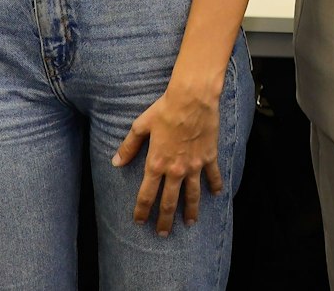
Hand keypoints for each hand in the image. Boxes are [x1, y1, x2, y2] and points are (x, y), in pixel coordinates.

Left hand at [112, 78, 223, 234]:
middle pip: (169, 202)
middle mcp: (175, 170)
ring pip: (192, 195)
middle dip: (165, 221)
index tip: (140, 221)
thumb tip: (116, 162)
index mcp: (156, 163)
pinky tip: (218, 194)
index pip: (147, 195)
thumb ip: (128, 147)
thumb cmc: (165, 109)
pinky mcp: (209, 157)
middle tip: (163, 234)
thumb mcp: (140, 126)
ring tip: (189, 223)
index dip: (142, 210)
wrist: (192, 99)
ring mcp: (194, 166)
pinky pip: (213, 176)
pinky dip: (216, 186)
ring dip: (190, 211)